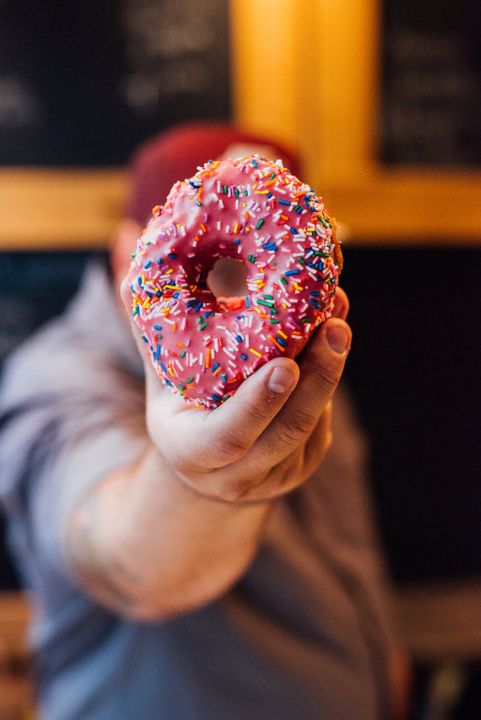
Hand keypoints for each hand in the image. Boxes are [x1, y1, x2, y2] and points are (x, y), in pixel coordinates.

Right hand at [121, 282, 350, 504]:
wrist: (203, 465)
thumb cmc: (179, 408)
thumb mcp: (159, 378)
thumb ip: (152, 331)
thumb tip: (134, 267)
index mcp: (191, 452)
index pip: (229, 436)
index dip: (258, 403)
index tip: (285, 365)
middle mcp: (235, 474)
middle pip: (286, 431)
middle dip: (316, 378)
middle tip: (334, 326)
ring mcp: (274, 475)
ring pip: (310, 426)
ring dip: (330, 373)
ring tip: (338, 323)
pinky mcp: (302, 466)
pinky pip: (320, 424)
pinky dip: (328, 382)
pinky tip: (331, 341)